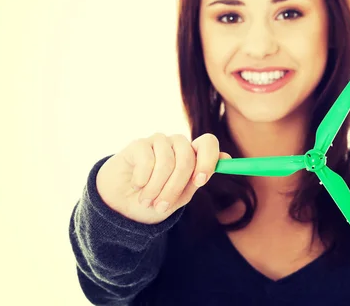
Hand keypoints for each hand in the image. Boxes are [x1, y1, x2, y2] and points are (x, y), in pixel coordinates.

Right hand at [96, 132, 229, 224]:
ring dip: (156, 187)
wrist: (123, 207)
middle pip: (187, 157)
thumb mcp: (181, 195)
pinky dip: (142, 180)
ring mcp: (158, 142)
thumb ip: (200, 177)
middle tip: (162, 206)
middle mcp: (176, 144)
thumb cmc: (156, 200)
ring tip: (147, 201)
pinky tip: (136, 186)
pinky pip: (146, 160)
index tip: (199, 181)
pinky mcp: (138, 144)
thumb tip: (227, 159)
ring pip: (166, 161)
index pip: (208, 143)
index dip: (207, 160)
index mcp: (192, 155)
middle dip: (175, 187)